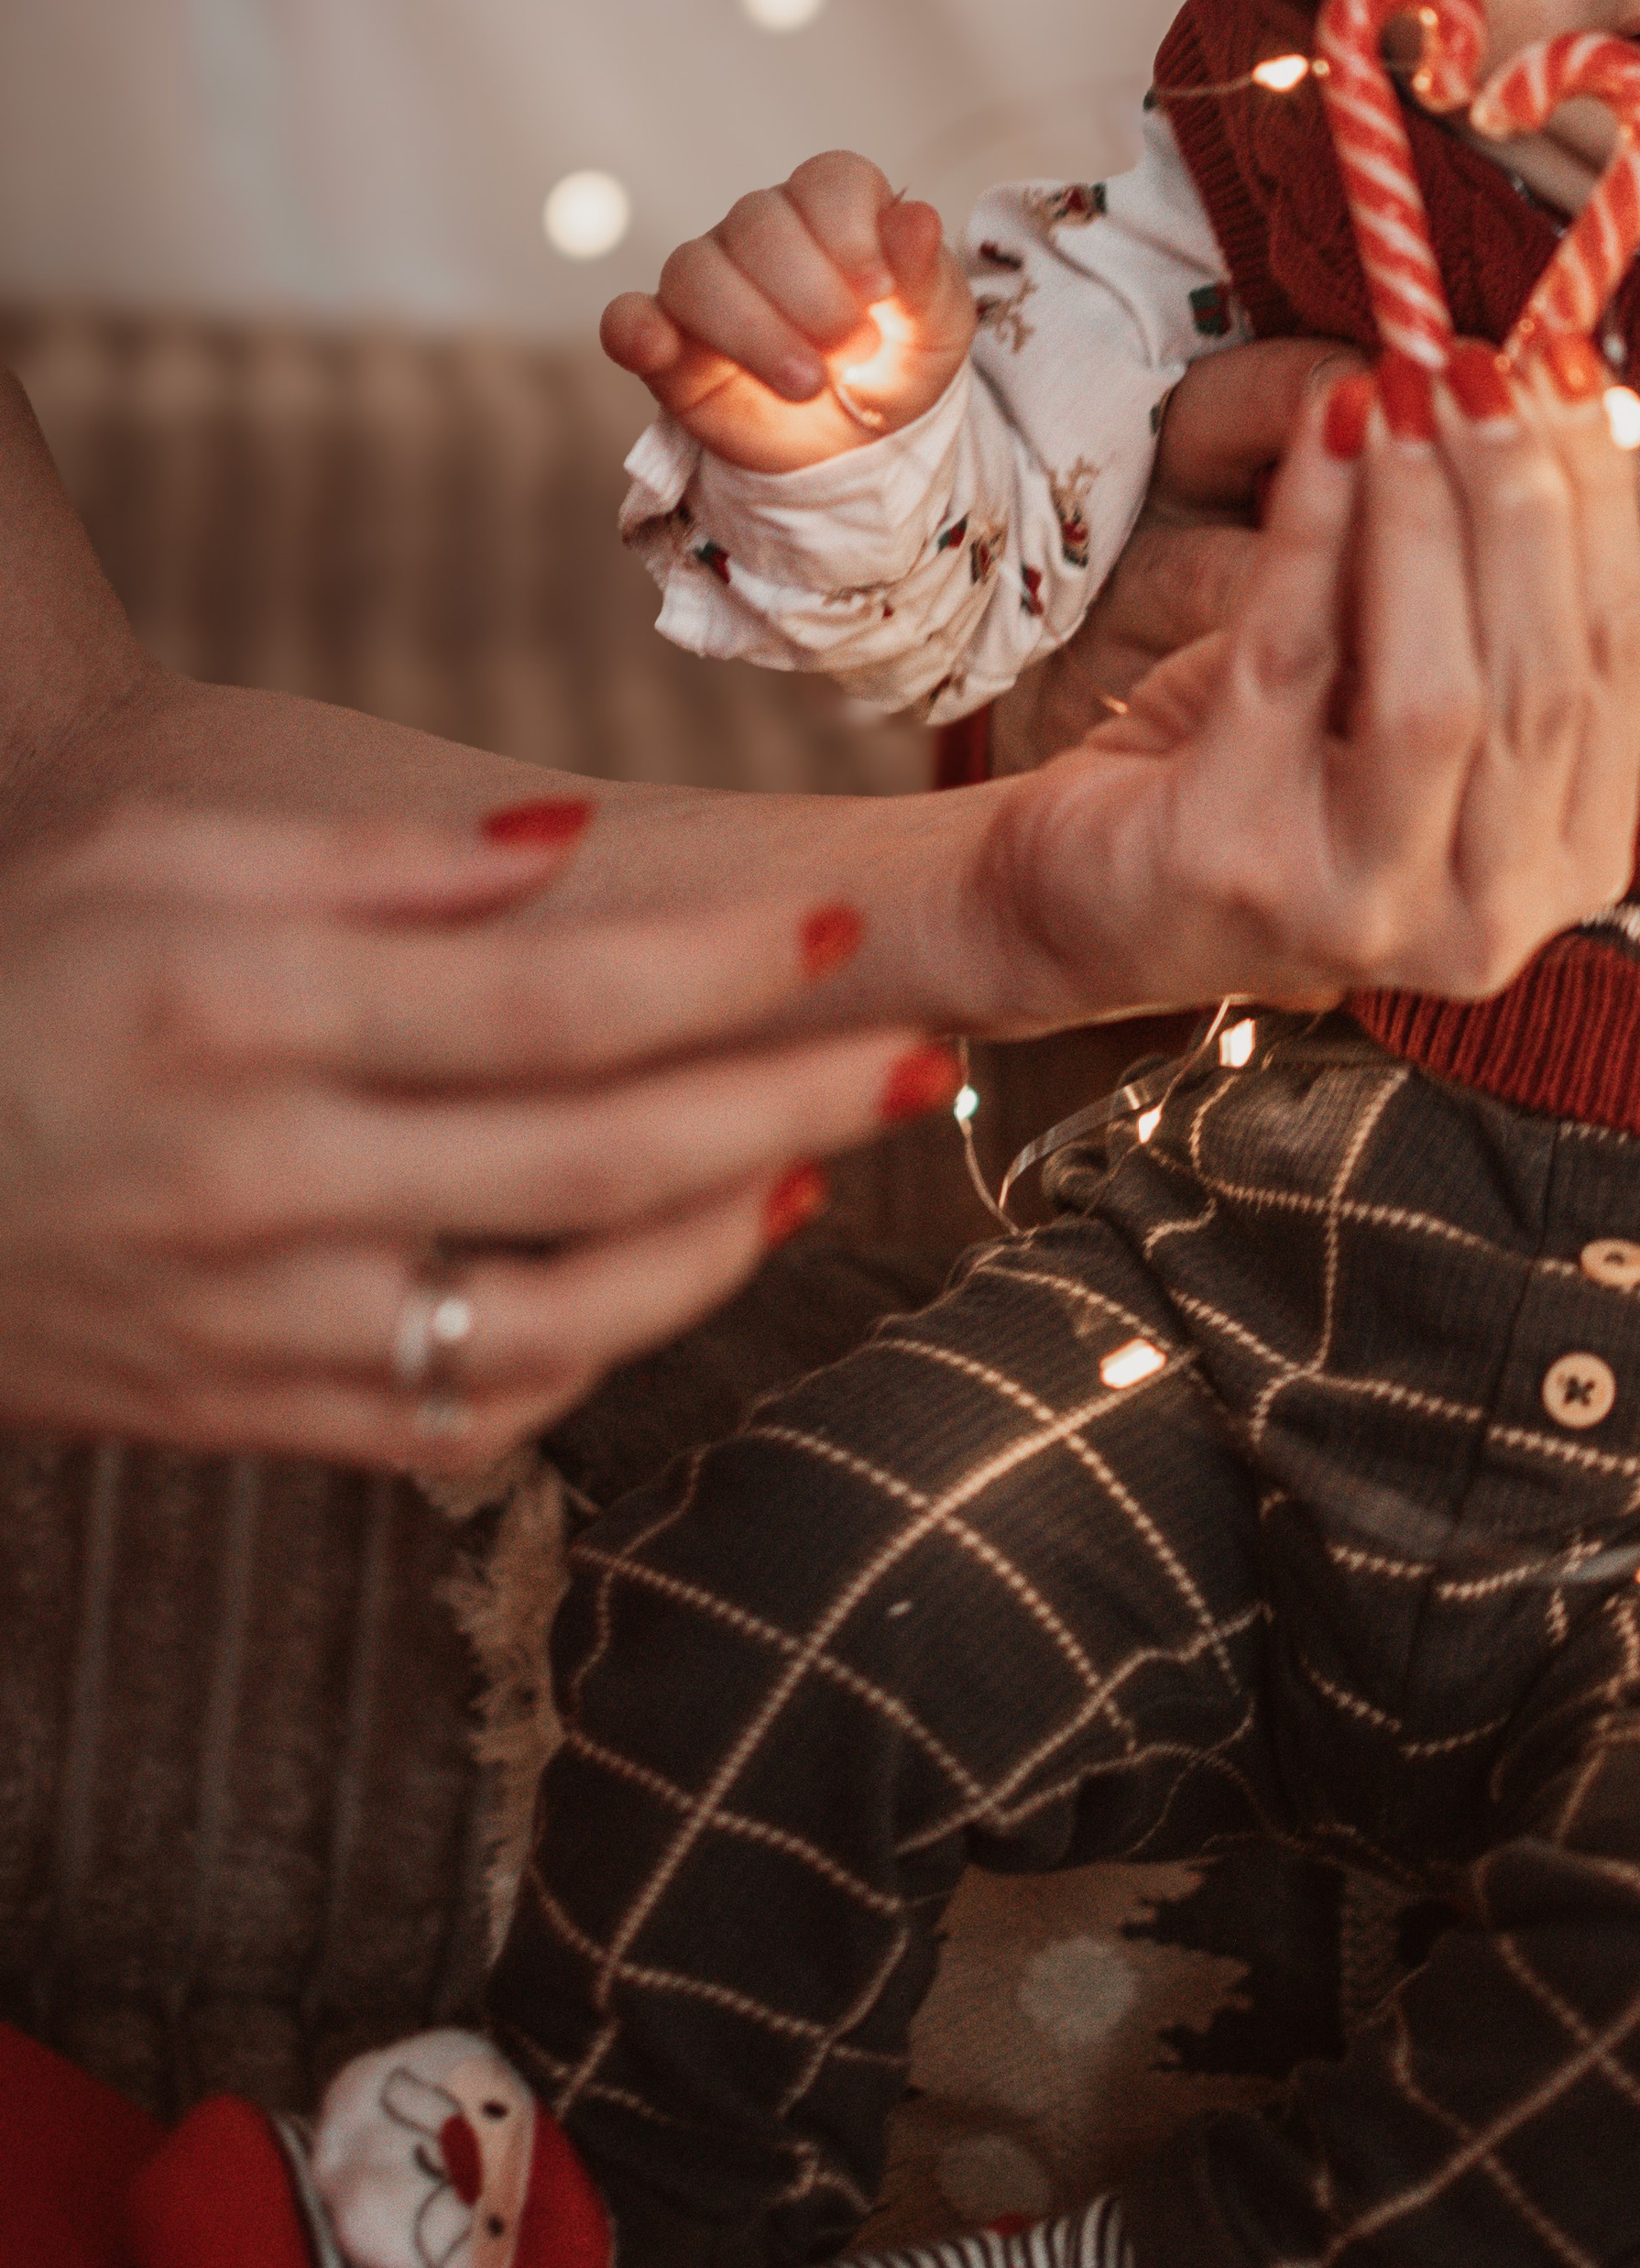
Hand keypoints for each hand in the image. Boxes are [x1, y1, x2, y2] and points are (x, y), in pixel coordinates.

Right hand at [0, 804, 942, 1469]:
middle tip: (920, 1060)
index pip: (547, 1005)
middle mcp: (258, 1181)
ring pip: (555, 1318)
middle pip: (590, 1164)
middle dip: (780, 1107)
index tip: (847, 934)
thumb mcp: (155, 856)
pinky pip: (467, 1415)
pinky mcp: (244, 1416)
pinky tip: (672, 1273)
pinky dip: (594, 1352)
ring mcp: (253, 1324)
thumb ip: (369, 864)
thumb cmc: (11, 968)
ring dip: (718, 1249)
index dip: (720, 978)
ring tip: (817, 1166)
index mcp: (240, 1014)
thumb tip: (571, 852)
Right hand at [600, 152, 973, 473]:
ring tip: (806, 384)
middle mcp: (762, 229)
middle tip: (853, 354)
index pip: (829, 181)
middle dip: (812, 296)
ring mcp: (708, 281)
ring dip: (752, 330)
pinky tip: (656, 348)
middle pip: (761, 224)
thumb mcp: (937, 332)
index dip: (851, 232)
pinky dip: (635, 330)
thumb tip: (919, 219)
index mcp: (835, 208)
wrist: (859, 449)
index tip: (879, 292)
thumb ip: (926, 276)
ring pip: (697, 270)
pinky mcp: (667, 340)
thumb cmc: (899, 369)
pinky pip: (627, 318)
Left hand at [987, 348, 1639, 1012]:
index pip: (1614, 665)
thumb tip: (1549, 394)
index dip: (1601, 506)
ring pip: (1438, 691)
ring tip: (1408, 385)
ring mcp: (1365, 907)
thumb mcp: (1395, 679)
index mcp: (1563, 864)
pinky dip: (1313, 531)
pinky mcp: (1239, 863)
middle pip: (1542, 678)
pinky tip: (1324, 432)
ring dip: (1426, 514)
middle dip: (1520, 499)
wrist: (1088, 894)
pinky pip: (1291, 664)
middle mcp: (1487, 918)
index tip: (1575, 373)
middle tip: (1488, 365)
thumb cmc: (1262, 771)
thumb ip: (1478, 586)